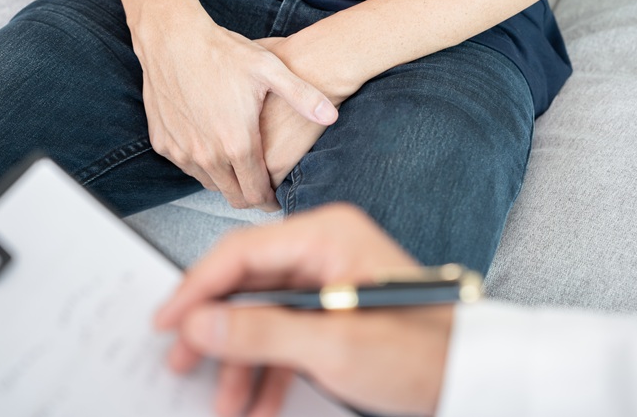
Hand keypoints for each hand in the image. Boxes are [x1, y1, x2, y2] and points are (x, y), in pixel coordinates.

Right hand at [133, 17, 337, 210]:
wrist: (172, 38)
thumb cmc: (223, 52)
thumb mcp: (270, 70)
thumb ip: (303, 96)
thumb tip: (332, 115)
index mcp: (237, 144)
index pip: (257, 194)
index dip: (270, 200)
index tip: (275, 198)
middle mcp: (207, 155)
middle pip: (233, 196)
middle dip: (250, 196)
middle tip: (262, 187)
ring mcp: (182, 151)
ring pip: (209, 183)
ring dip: (225, 180)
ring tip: (239, 166)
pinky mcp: (163, 144)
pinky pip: (187, 166)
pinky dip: (201, 163)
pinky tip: (213, 146)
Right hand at [155, 204, 453, 416]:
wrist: (470, 377)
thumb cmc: (420, 353)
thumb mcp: (333, 347)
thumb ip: (261, 333)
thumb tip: (199, 325)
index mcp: (326, 236)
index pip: (240, 253)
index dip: (196, 289)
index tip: (166, 322)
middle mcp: (323, 249)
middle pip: (246, 285)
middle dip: (216, 333)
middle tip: (181, 364)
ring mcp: (327, 280)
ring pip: (262, 316)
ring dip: (241, 362)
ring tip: (223, 404)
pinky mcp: (331, 310)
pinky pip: (286, 334)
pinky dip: (270, 369)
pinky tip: (256, 405)